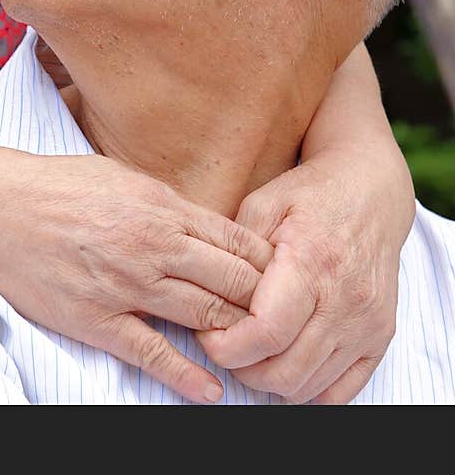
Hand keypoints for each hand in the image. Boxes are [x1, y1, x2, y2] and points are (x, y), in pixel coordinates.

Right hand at [0, 153, 272, 403]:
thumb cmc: (58, 186)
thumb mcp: (122, 176)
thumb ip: (168, 204)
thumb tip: (207, 226)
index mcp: (161, 207)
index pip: (237, 241)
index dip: (269, 263)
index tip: (285, 277)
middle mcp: (152, 246)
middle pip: (232, 281)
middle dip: (265, 301)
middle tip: (285, 317)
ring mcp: (126, 286)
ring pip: (202, 315)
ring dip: (236, 334)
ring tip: (259, 349)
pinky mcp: (98, 320)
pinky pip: (152, 353)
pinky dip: (187, 375)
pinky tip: (211, 389)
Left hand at [197, 151, 413, 402]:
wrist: (370, 191)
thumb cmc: (308, 195)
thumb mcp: (262, 204)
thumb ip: (233, 252)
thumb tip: (204, 295)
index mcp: (311, 261)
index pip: (266, 332)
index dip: (227, 346)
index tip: (206, 332)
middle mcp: (345, 299)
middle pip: (285, 370)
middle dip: (242, 368)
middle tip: (224, 344)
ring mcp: (367, 323)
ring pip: (309, 387)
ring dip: (270, 380)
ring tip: (251, 349)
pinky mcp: (381, 337)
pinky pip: (340, 392)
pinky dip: (307, 388)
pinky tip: (285, 360)